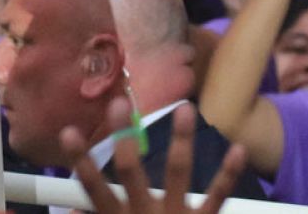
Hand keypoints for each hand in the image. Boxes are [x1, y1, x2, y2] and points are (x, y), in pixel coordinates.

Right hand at [60, 100, 247, 212]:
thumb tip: (72, 211)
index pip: (93, 189)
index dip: (80, 161)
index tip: (69, 131)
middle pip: (131, 172)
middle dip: (123, 138)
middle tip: (119, 104)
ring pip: (178, 173)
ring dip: (182, 140)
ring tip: (185, 109)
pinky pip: (218, 197)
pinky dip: (228, 174)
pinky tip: (239, 149)